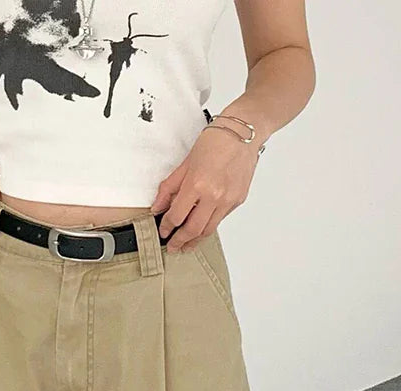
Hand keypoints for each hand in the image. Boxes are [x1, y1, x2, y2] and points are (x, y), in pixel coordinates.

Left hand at [151, 124, 259, 251]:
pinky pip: (220, 219)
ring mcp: (228, 200)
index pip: (176, 216)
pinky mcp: (237, 200)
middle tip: (173, 247)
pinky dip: (208, 226)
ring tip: (186, 245)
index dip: (167, 227)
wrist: (243, 133)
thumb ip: (170, 188)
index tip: (163, 231)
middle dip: (180, 241)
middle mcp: (214, 196)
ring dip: (195, 240)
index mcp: (197, 185)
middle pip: (193, 230)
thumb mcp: (185, 163)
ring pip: (208, 230)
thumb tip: (158, 207)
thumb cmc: (215, 142)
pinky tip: (201, 226)